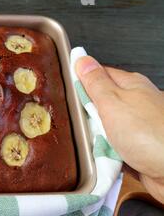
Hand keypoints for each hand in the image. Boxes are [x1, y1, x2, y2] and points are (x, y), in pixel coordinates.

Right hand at [76, 56, 163, 203]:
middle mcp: (135, 104)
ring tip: (94, 142)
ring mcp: (135, 127)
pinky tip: (103, 156)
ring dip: (94, 136)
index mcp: (131, 85)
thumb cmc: (150, 136)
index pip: (98, 74)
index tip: (65, 91)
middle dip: (85, 115)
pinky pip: (110, 147)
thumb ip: (95, 82)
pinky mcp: (135, 148)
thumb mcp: (113, 102)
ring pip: (102, 127)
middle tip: (81, 122)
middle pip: (98, 104)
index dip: (80, 82)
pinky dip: (104, 152)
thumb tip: (82, 59)